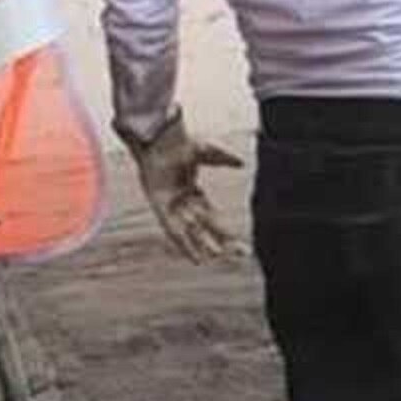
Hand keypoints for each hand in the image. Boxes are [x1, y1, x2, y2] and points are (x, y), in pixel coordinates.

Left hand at [125, 113, 244, 263]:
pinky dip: (182, 242)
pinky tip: (190, 253)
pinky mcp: (160, 206)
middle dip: (216, 240)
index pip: (211, 215)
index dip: (222, 229)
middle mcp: (182, 202)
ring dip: (199, 245)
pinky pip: (172, 229)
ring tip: (211, 259)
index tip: (234, 240)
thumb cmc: (180, 144)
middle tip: (231, 253)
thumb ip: (225, 159)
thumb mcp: (209, 151)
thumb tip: (242, 164)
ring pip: (188, 231)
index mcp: (193, 191)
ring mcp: (171, 205)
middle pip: (202, 227)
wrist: (159, 141)